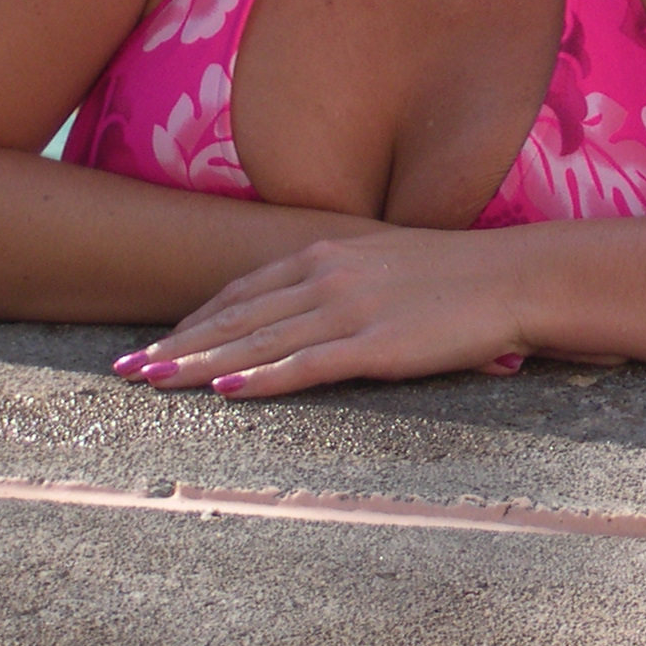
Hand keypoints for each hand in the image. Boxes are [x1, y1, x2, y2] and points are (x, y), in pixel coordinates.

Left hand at [111, 229, 532, 398]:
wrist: (519, 276)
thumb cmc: (464, 274)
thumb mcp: (392, 260)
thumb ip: (347, 278)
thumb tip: (316, 307)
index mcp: (331, 252)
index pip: (245, 289)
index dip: (195, 318)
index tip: (158, 341)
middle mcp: (329, 276)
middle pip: (236, 316)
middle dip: (176, 345)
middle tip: (126, 370)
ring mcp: (350, 310)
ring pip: (257, 342)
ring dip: (197, 366)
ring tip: (152, 385)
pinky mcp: (376, 346)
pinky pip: (305, 366)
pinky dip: (260, 380)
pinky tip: (223, 393)